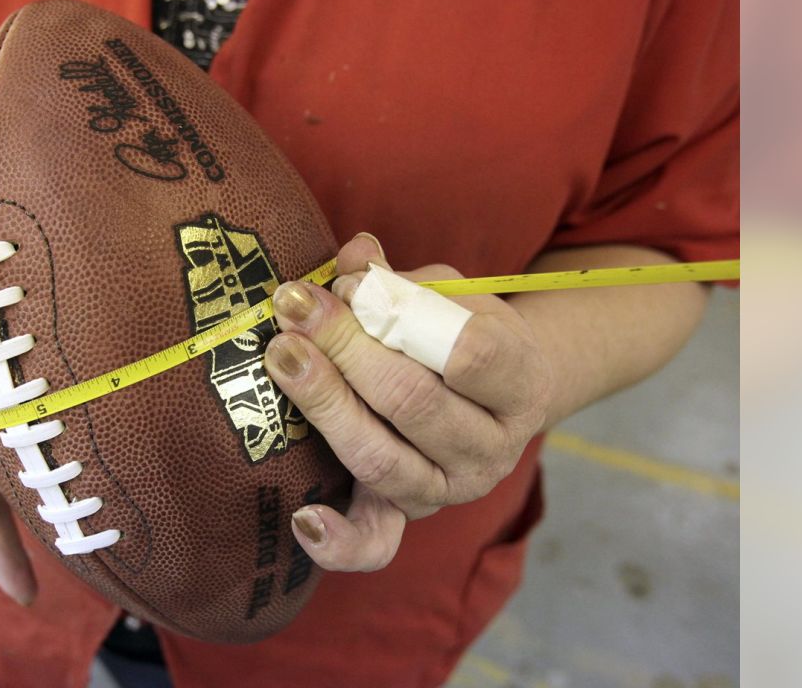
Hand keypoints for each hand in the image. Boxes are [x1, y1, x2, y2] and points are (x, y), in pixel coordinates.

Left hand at [263, 234, 553, 571]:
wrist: (490, 398)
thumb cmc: (462, 332)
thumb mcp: (449, 294)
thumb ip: (402, 282)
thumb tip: (353, 256)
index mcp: (519, 384)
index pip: (470, 353)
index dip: (402, 315)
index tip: (346, 282)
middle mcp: (491, 449)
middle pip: (414, 403)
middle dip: (347, 350)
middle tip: (294, 307)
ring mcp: (447, 490)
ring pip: (381, 460)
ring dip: (324, 404)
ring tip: (282, 356)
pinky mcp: (405, 518)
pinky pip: (374, 545)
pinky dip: (338, 541)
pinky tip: (302, 518)